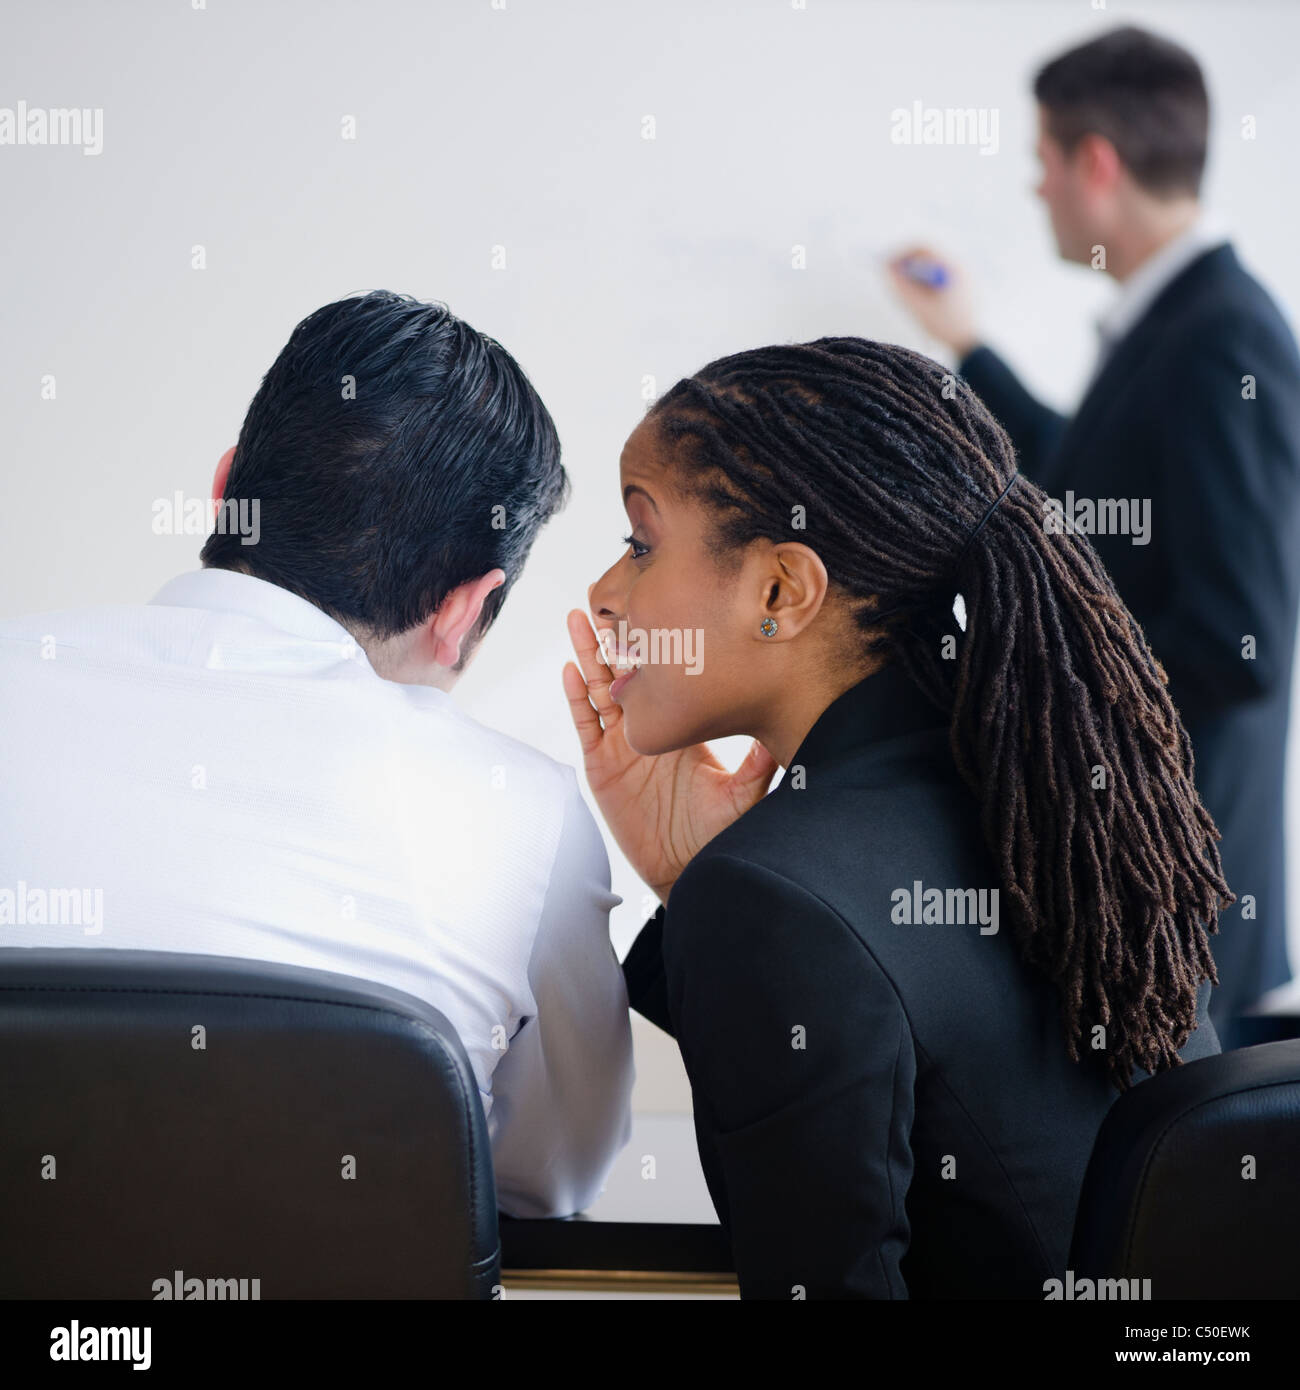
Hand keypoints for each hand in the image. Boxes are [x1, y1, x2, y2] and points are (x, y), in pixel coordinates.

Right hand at [562, 610, 778, 904]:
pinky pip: (587, 726)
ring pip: (599, 690)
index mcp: (678, 727)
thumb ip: (759, 763)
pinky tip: (572, 670)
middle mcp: (646, 729)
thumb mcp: (744, 792)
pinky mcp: (602, 766)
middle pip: (624, 672)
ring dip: (589, 655)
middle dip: (614, 636)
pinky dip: (578, 698)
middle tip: (607, 597)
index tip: (657, 607)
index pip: (664, 677)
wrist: (688, 867)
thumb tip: (780, 731)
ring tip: (580, 619)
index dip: (655, 644)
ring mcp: (620, 745)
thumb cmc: (715, 831)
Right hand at [886, 244, 978, 357]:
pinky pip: (943, 275)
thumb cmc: (943, 326)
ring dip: (918, 274)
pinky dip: (929, 281)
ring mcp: (966, 274)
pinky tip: (926, 302)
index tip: (887, 265)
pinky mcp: (966, 285)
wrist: (970, 344)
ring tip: (912, 296)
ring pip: (934, 265)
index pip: (922, 246)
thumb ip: (899, 285)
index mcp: (951, 266)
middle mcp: (961, 265)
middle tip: (894, 279)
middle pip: (929, 254)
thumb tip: (886, 268)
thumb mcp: (915, 306)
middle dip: (908, 264)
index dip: (901, 252)